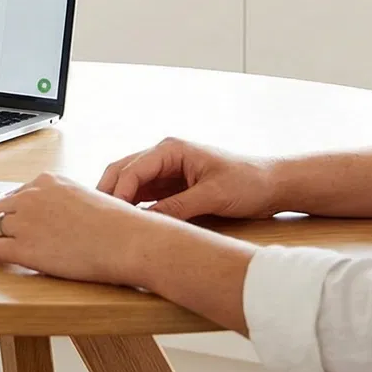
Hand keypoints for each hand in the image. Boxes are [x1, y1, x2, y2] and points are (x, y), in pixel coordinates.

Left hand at [0, 173, 162, 284]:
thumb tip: (63, 216)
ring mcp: (25, 221)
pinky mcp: (23, 247)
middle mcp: (32, 197)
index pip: (19, 193)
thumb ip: (68, 204)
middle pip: (0, 208)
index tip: (3, 214)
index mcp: (49, 182)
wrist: (127, 241)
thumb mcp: (89, 199)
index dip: (8, 207)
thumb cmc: (119, 224)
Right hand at [97, 137, 280, 220]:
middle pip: (123, 171)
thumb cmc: (249, 182)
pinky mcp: (172, 186)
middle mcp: (164, 156)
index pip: (132, 169)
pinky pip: (144, 195)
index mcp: (171, 149)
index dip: (119, 193)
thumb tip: (147, 221)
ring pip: (130, 183)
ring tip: (108, 222)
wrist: (273, 184)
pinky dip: (133, 206)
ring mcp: (167, 171)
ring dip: (119, 200)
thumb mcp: (213, 196)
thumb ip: (178, 207)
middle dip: (109, 192)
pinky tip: (129, 222)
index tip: (112, 216)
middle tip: (98, 218)